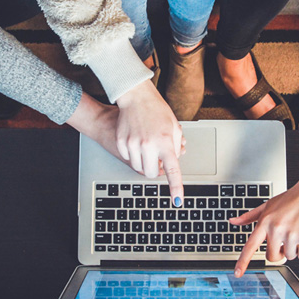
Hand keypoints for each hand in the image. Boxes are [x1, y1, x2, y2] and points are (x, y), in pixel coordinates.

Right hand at [115, 80, 184, 205]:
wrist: (136, 97)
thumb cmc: (157, 110)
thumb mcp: (174, 127)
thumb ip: (176, 147)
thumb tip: (172, 163)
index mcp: (165, 142)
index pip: (172, 170)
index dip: (176, 187)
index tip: (177, 201)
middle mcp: (149, 145)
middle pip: (151, 173)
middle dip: (155, 170)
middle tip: (157, 159)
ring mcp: (133, 144)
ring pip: (138, 167)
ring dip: (144, 162)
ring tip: (147, 146)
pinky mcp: (121, 142)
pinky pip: (128, 158)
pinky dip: (133, 154)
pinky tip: (136, 140)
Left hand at [230, 167, 298, 276]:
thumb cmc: (291, 199)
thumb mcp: (268, 205)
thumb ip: (249, 216)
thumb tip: (233, 221)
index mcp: (265, 222)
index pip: (250, 246)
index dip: (243, 261)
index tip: (237, 273)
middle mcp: (276, 229)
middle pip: (272, 257)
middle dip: (278, 252)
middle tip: (285, 239)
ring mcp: (291, 235)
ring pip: (289, 256)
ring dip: (293, 248)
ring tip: (297, 230)